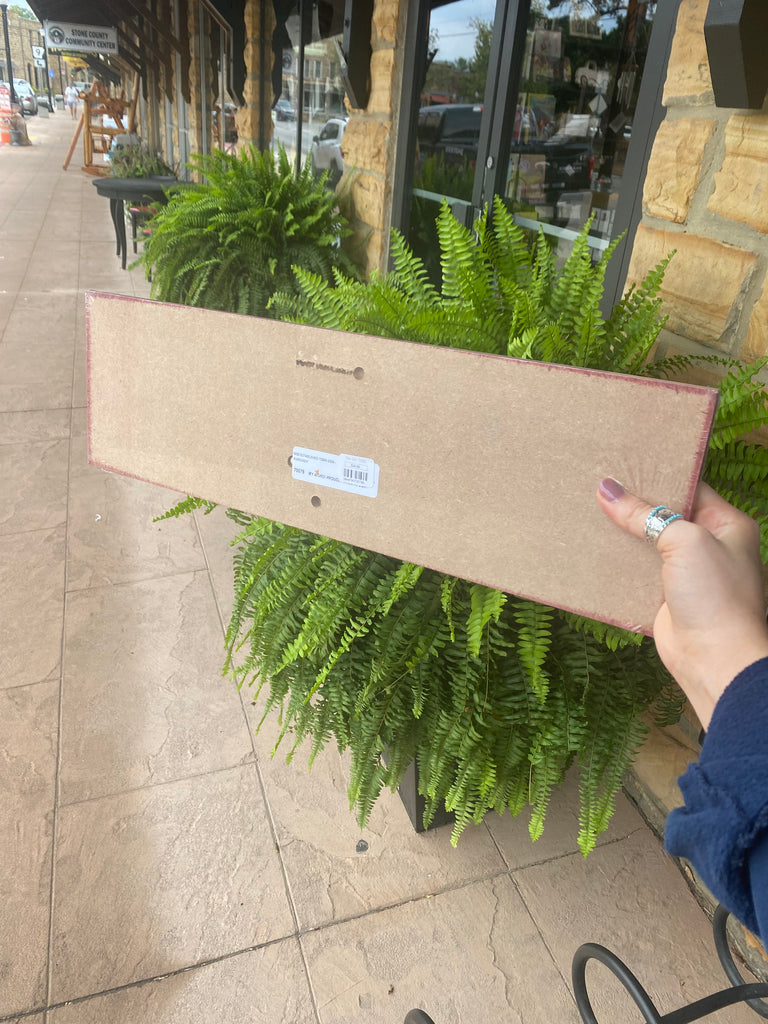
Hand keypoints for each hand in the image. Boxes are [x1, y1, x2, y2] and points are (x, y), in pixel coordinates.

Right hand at [597, 478, 767, 728]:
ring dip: (622, 533)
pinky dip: (617, 563)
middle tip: (599, 484)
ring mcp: (687, 573)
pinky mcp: (665, 596)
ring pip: (648, 543)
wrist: (716, 659)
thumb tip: (607, 490)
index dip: (659, 474)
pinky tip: (593, 548)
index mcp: (728, 524)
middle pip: (666, 515)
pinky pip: (636, 571)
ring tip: (589, 511)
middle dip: (635, 504)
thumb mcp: (684, 540)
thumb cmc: (716, 596)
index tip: (624, 462)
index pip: (691, 487)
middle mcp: (710, 546)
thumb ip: (645, 514)